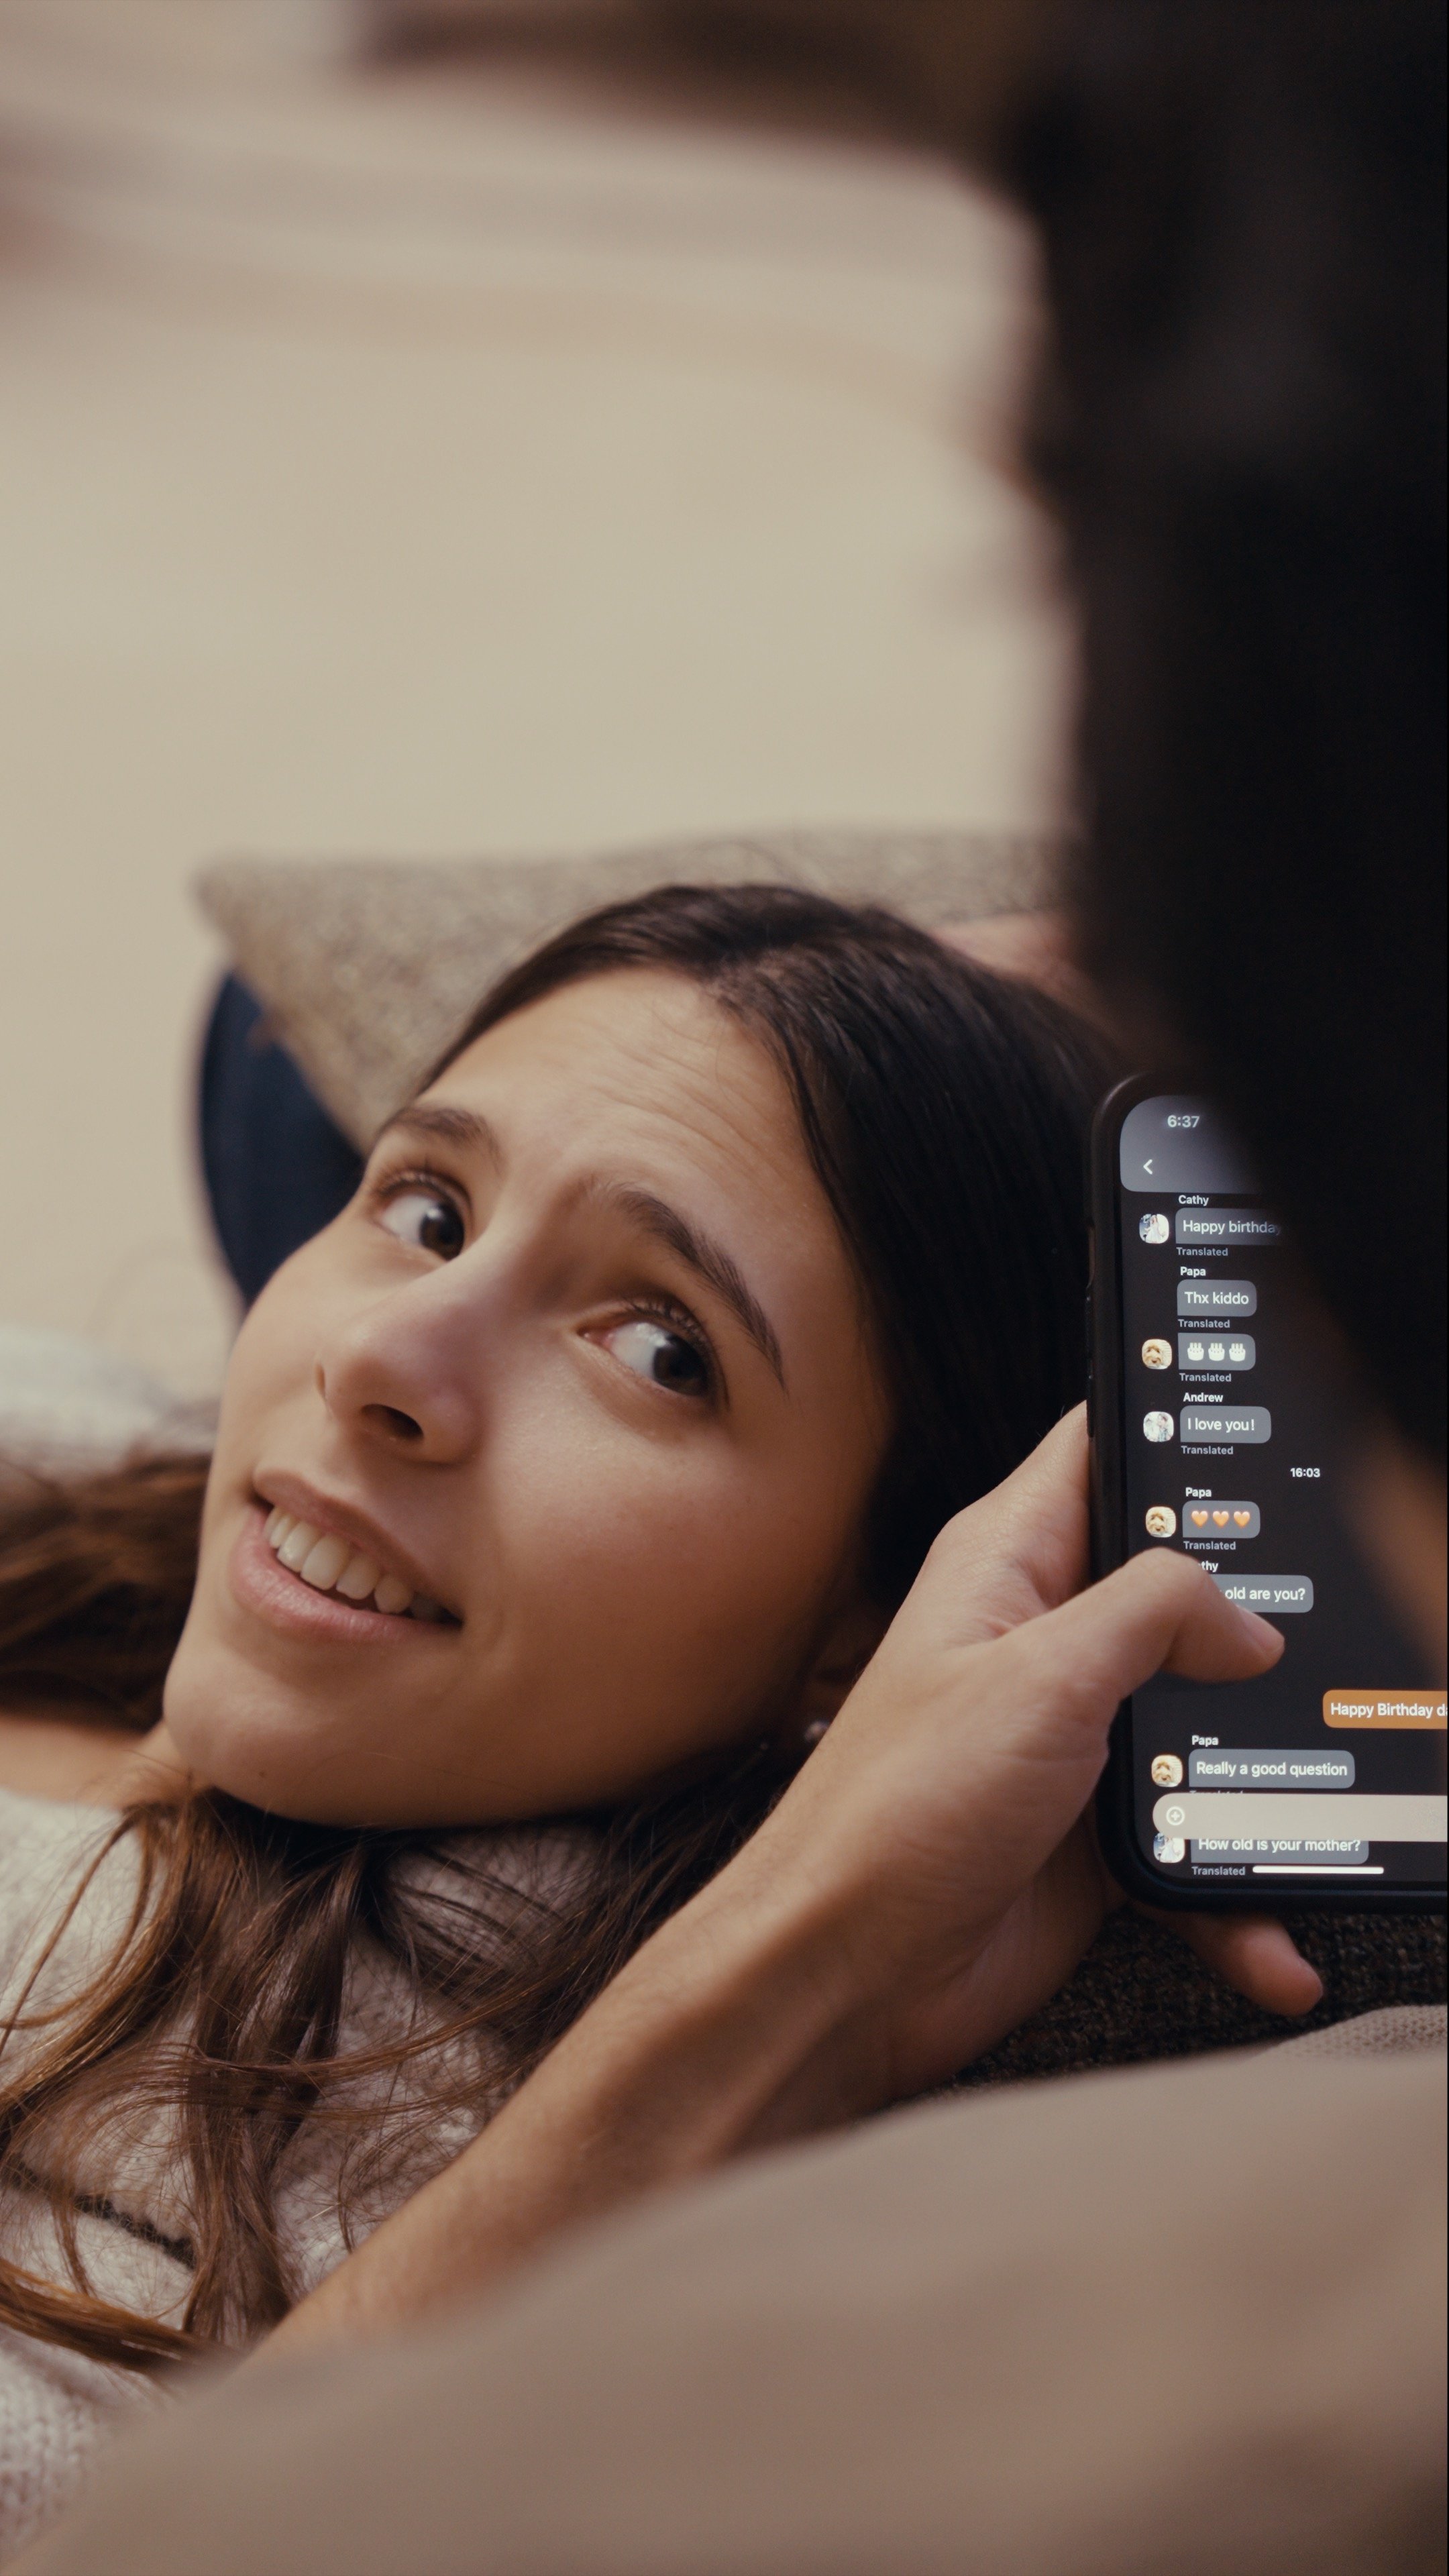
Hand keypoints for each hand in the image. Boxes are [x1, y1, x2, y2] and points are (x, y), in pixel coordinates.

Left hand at [724, 1409, 1316, 2128]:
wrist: (846, 1976)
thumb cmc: (893, 1812)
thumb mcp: (1039, 1674)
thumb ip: (1155, 1609)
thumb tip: (1246, 1616)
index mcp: (1008, 1564)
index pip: (1100, 1452)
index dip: (1177, 1443)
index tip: (1264, 1467)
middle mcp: (1041, 1640)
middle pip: (1181, 1593)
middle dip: (1250, 1628)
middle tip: (1311, 1659)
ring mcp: (1071, 1739)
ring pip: (1202, 1728)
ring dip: (1250, 1782)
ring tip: (1290, 1820)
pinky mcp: (1092, 1834)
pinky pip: (1191, 1846)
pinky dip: (1230, 1893)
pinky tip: (1263, 1939)